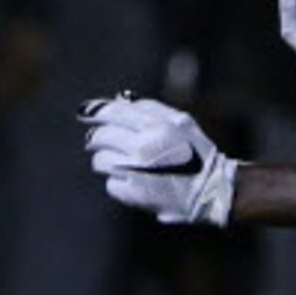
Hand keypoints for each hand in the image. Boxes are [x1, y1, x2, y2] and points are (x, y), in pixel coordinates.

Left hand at [79, 94, 236, 226]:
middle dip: (99, 138)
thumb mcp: (181, 122)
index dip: (95, 111)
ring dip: (107, 161)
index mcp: (156, 126)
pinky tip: (136, 181)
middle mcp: (143, 148)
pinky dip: (119, 182)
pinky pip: (110, 183)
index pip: (112, 113)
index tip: (85, 112)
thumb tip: (118, 100)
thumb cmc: (197, 153)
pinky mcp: (131, 194)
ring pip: (99, 161)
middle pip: (99, 136)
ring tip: (125, 164)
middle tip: (103, 142)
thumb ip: (151, 109)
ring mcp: (135, 172)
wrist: (211, 191)